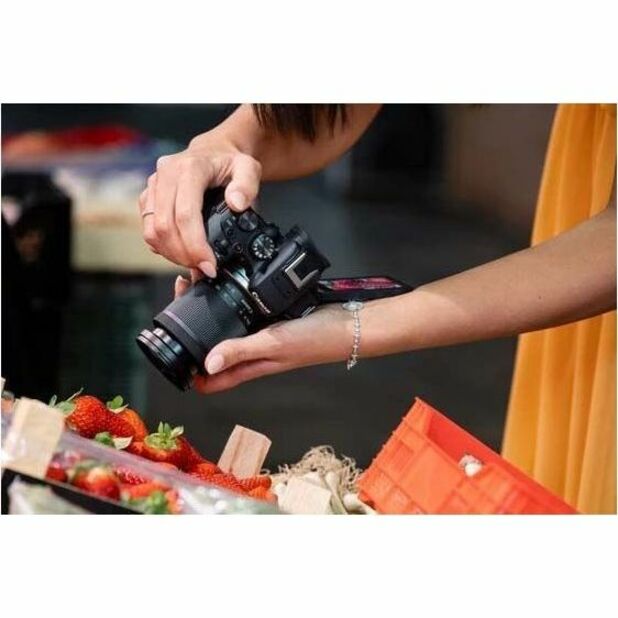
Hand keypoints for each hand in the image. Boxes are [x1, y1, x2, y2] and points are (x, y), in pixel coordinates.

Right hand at [139, 137, 261, 276]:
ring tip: (194, 262)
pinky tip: (183, 251)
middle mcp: (166, 174)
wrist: (214, 151)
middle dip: (184, 255)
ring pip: (152, 231)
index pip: (185, 215)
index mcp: (190, 168)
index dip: (195, 245)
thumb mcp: (249, 168)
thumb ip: (248, 185)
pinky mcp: (148, 197)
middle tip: (204, 268)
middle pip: (164, 226)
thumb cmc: (230, 162)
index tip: (210, 265)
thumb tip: (237, 203)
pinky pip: (148, 229)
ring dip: (172, 254)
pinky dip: (164, 246)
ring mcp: (154, 186)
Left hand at [173, 276, 352, 393]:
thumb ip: (241, 351)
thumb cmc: (316, 341)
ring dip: (209, 307)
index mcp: (248, 365)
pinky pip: (243, 309)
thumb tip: (206, 364)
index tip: (170, 339)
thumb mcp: (274, 344)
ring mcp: (260, 333)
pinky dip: (231, 297)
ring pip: (225, 325)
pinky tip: (227, 279)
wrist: (348, 323)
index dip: (186, 366)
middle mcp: (250, 351)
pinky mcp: (271, 317)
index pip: (208, 378)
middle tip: (183, 291)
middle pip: (211, 346)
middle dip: (191, 325)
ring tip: (197, 280)